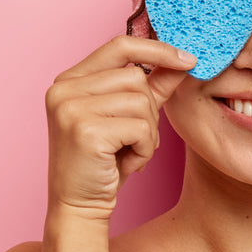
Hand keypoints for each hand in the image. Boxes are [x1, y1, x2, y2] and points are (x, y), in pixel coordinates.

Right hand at [44, 35, 195, 220]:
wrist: (79, 206)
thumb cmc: (104, 163)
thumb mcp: (129, 118)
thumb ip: (153, 88)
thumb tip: (183, 61)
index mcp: (70, 79)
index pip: (120, 45)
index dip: (157, 49)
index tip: (188, 59)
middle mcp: (64, 88)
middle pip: (136, 77)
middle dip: (150, 109)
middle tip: (136, 138)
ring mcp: (70, 108)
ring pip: (141, 101)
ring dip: (148, 132)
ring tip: (129, 151)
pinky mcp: (85, 131)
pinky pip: (141, 127)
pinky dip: (145, 149)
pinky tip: (128, 163)